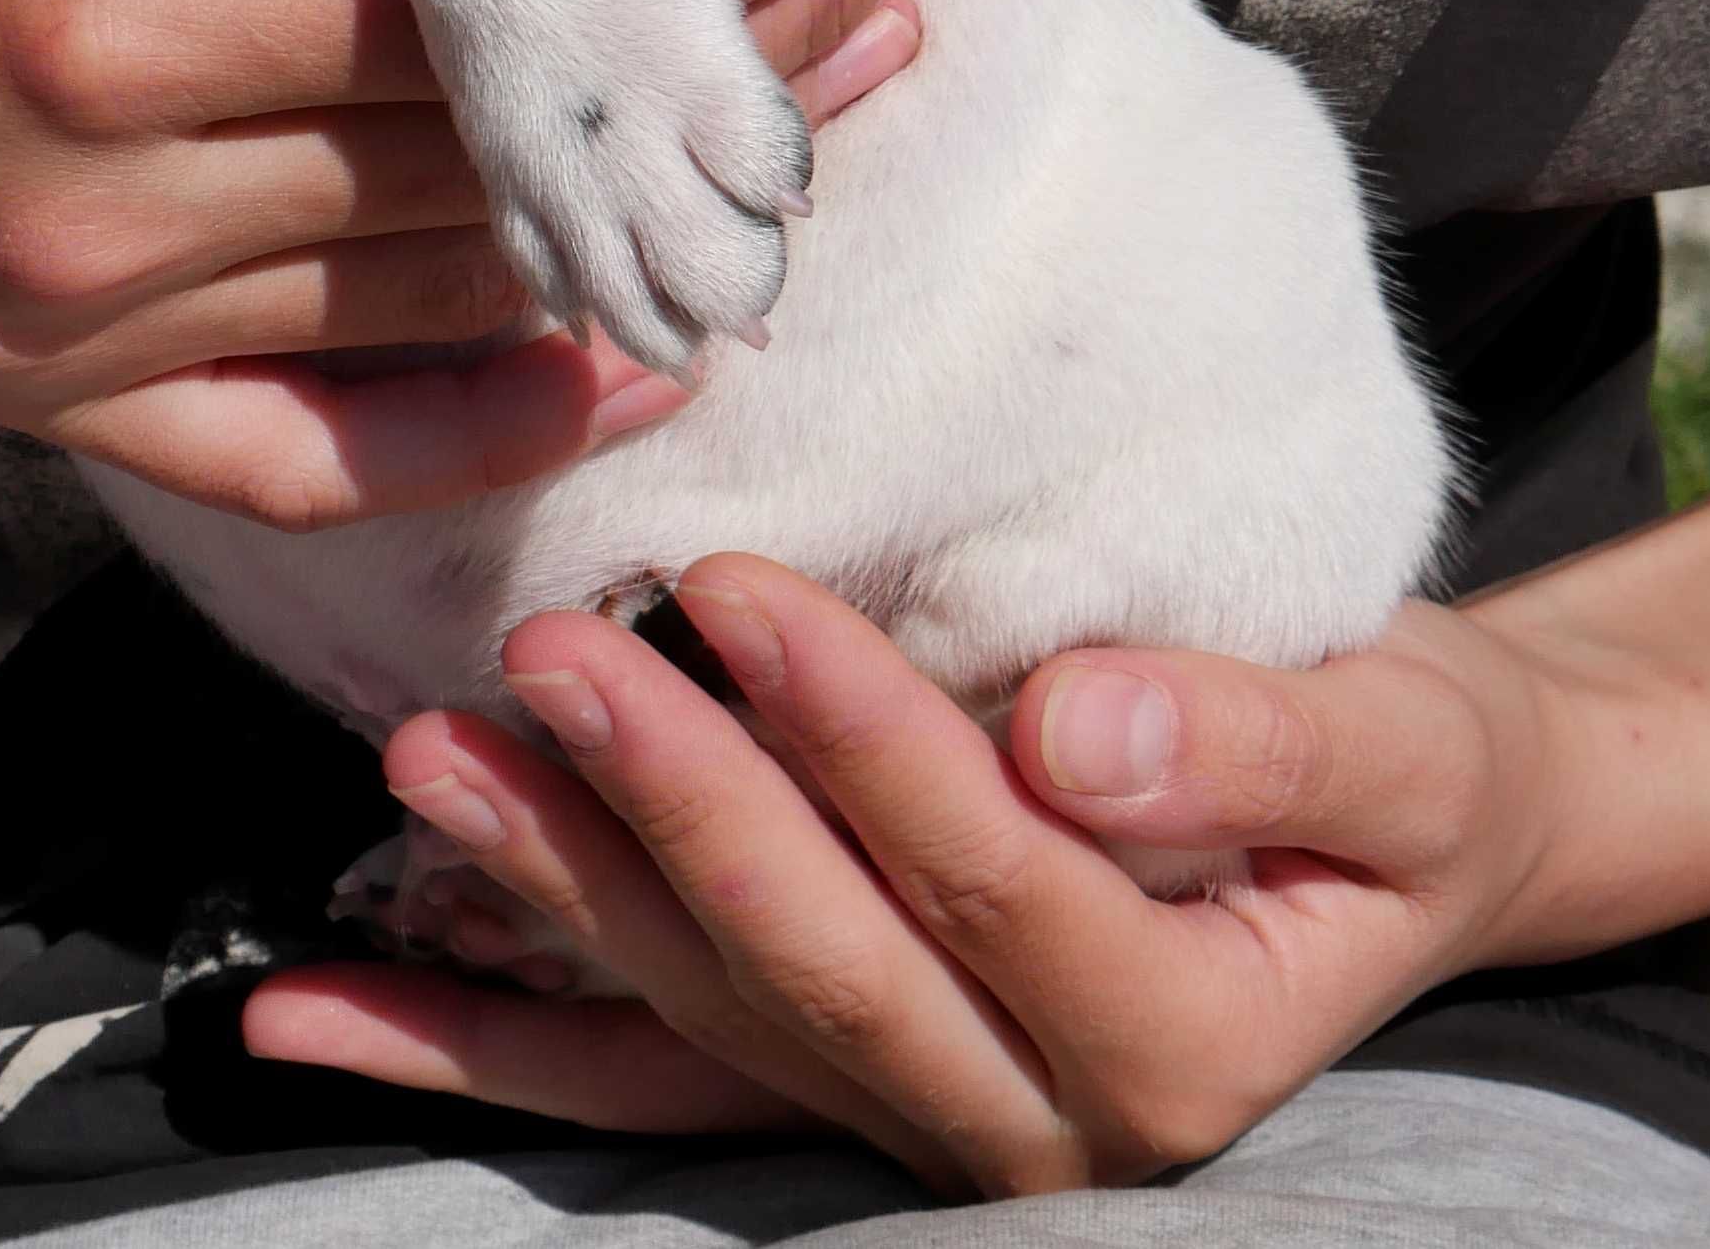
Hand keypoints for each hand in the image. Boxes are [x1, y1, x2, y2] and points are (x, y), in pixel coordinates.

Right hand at [0, 0, 967, 531]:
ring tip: (847, 101)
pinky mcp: (44, 400)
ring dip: (658, 210)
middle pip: (505, 146)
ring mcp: (75, 336)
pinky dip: (471, 432)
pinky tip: (626, 369)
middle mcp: (103, 217)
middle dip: (745, 43)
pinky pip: (298, 455)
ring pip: (446, 300)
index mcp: (105, 28)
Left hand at [244, 560, 1577, 1190]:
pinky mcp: (814, 1074)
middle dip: (675, 807)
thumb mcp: (1400, 743)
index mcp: (1180, 1047)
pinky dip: (464, 1046)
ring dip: (546, 900)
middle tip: (553, 651)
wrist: (1395, 839)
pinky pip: (623, 1079)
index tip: (742, 590)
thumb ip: (1259, 741)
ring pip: (700, 1020)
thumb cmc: (1405, 771)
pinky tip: (304, 1015)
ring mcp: (905, 1109)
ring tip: (423, 761)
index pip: (988, 883)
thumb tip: (1079, 734)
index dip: (863, 744)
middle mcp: (1030, 1119)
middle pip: (816, 962)